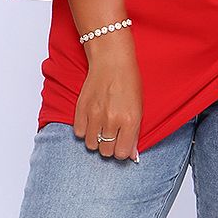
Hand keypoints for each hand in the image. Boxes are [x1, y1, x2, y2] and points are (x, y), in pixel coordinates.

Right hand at [72, 37, 143, 161]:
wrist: (112, 61)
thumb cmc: (128, 82)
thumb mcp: (139, 109)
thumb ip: (134, 134)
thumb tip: (131, 155)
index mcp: (130, 120)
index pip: (121, 153)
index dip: (121, 151)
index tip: (121, 144)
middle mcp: (112, 120)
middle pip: (106, 151)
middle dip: (109, 146)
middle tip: (112, 135)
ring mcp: (95, 115)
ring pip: (91, 145)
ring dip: (96, 140)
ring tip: (101, 128)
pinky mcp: (81, 109)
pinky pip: (79, 133)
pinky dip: (84, 131)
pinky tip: (91, 122)